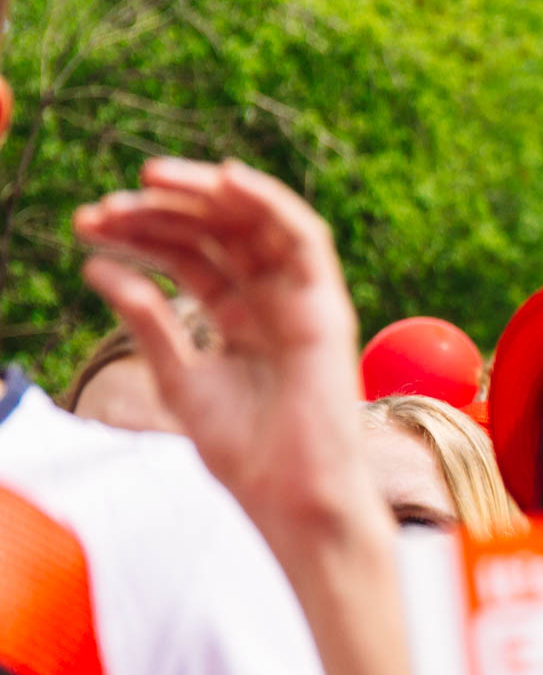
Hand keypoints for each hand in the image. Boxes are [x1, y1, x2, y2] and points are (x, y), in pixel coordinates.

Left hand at [73, 159, 386, 562]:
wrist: (292, 496)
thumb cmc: (248, 453)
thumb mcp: (178, 378)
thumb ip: (146, 321)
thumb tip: (96, 268)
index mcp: (241, 319)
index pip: (190, 256)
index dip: (139, 234)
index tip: (85, 226)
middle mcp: (273, 301)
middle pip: (217, 233)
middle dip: (159, 210)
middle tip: (102, 207)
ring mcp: (301, 300)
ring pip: (256, 224)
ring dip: (206, 192)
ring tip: (148, 178)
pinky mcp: (326, 304)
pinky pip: (304, 237)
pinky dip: (270, 201)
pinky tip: (225, 179)